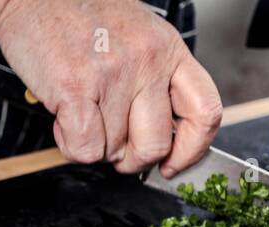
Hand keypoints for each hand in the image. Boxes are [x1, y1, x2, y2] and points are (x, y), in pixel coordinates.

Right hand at [0, 0, 221, 174]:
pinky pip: (85, 150)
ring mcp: (113, 74)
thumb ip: (154, 82)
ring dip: (92, 142)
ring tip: (79, 109)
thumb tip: (161, 142)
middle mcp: (147, 60)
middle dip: (130, 159)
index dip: (191, 151)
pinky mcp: (76, 88)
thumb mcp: (137, 39)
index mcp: (168, 49)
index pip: (204, 112)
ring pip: (113, 151)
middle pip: (156, 146)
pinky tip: (64, 118)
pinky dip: (70, 144)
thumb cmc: (80, 19)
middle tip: (112, 143)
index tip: (172, 165)